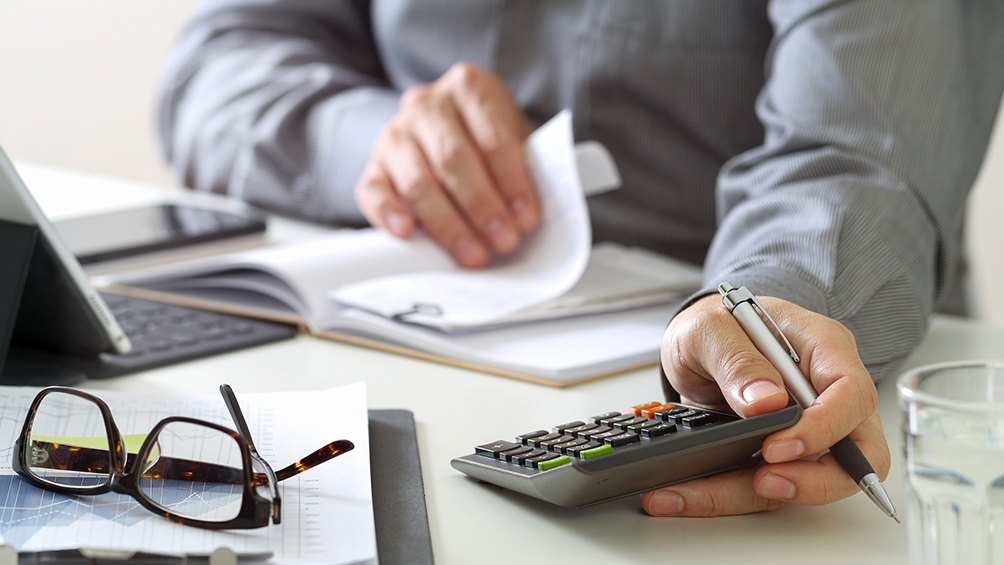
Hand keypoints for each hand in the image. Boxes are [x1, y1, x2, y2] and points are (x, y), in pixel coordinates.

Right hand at [355, 63, 539, 267]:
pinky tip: (408, 233)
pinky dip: (390, 214)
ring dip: (448, 223)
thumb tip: (529, 217)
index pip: (493, 137)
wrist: (444, 136)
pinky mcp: (373, 167)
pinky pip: (375, 192)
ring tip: (473, 254)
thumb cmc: (488, 143)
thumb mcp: (516, 141)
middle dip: (482, 206)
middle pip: (453, 159)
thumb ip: (525, 169)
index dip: (512, 182)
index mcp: (469, 87)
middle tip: (504, 242)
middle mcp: (426, 104)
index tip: (526, 220)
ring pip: (418, 181)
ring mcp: (395, 135)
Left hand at [641, 293, 890, 515]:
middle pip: (856, 452)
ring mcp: (809, 428)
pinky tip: (685, 495)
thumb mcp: (710, 328)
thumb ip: (735, 358)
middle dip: (815, 481)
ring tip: (701, 493)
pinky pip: (769, 486)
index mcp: (823, 348)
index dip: (824, 427)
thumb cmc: (716, 323)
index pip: (851, 393)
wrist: (697, 343)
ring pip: (810, 479)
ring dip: (758, 495)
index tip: (777, 445)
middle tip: (763, 482)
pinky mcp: (782, 455)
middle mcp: (825, 393)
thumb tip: (764, 403)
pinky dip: (726, 496)